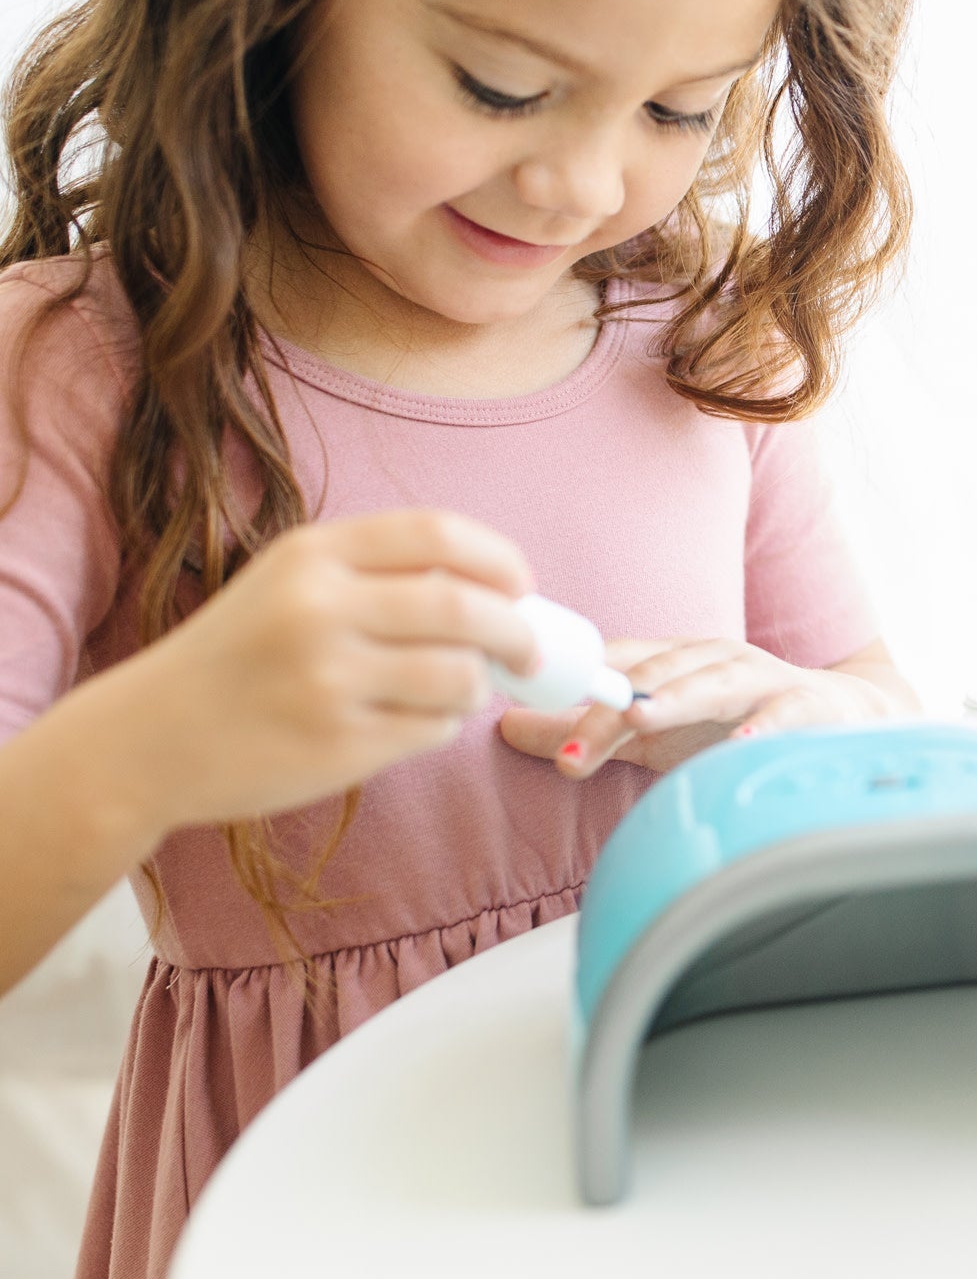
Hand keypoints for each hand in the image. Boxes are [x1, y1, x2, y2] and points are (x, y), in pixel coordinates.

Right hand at [111, 508, 538, 834]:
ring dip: (479, 685)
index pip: (439, 534)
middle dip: (517, 630)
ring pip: (460, 674)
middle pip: (466, 607)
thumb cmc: (239, 656)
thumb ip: (382, 574)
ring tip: (460, 689)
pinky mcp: (337, 744)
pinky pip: (432, 729)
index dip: (499, 559)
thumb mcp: (291, 584)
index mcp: (312, 555)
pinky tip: (413, 720)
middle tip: (529, 648)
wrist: (146, 740)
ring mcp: (327, 680)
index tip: (521, 585)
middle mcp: (318, 609)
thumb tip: (503, 592)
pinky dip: (441, 725)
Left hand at [498, 637, 898, 778]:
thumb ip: (590, 732)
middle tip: (568, 751)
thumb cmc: (740, 722)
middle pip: (652, 676)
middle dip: (607, 712)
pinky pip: (780, 717)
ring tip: (637, 719)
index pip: (613, 666)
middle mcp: (714, 657)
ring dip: (673, 699)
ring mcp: (760, 677)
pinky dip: (760, 729)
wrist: (841, 717)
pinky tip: (736, 747)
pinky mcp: (804, 704)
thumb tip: (507, 727)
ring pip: (711, 683)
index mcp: (675, 659)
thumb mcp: (658, 731)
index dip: (567, 687)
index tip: (518, 707)